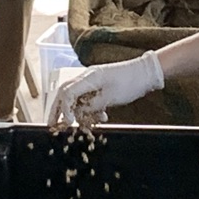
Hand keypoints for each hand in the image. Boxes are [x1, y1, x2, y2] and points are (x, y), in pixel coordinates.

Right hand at [47, 50, 163, 126]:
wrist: (146, 73)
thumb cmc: (130, 82)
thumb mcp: (110, 97)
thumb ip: (91, 106)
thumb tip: (78, 113)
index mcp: (88, 77)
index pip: (66, 92)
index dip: (64, 109)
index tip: (68, 123)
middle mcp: (87, 78)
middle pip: (65, 93)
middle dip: (58, 109)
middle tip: (53, 124)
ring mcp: (93, 82)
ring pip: (76, 98)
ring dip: (79, 112)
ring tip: (85, 125)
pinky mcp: (99, 86)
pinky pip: (88, 99)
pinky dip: (91, 110)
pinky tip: (101, 118)